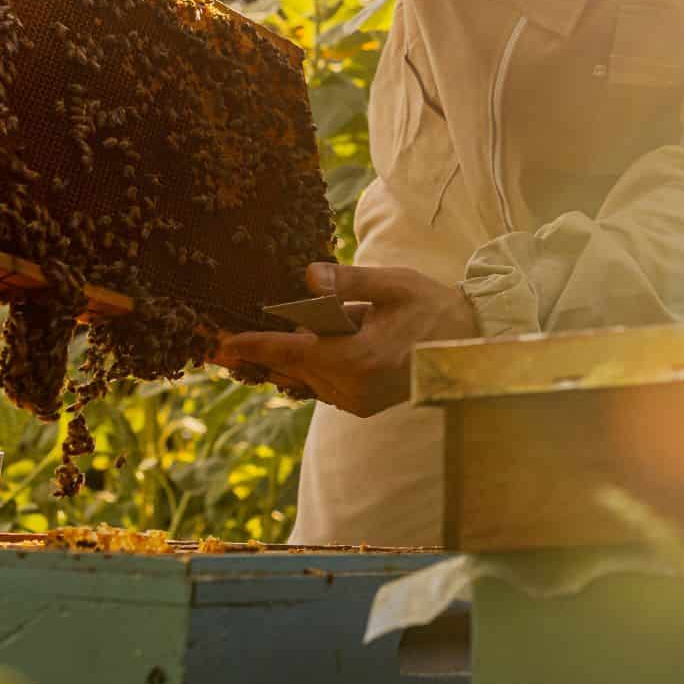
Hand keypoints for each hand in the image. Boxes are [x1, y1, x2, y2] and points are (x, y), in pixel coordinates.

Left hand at [215, 259, 479, 416]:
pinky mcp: (360, 406)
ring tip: (309, 332)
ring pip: (304, 377)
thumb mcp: (393, 284)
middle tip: (234, 337)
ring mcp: (356, 401)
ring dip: (296, 355)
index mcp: (358, 357)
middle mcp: (353, 387)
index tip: (217, 344)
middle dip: (270, 348)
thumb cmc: (431, 308)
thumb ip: (349, 282)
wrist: (467, 346)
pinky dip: (312, 366)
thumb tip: (308, 277)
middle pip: (293, 366)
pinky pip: (320, 385)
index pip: (291, 352)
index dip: (252, 347)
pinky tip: (324, 344)